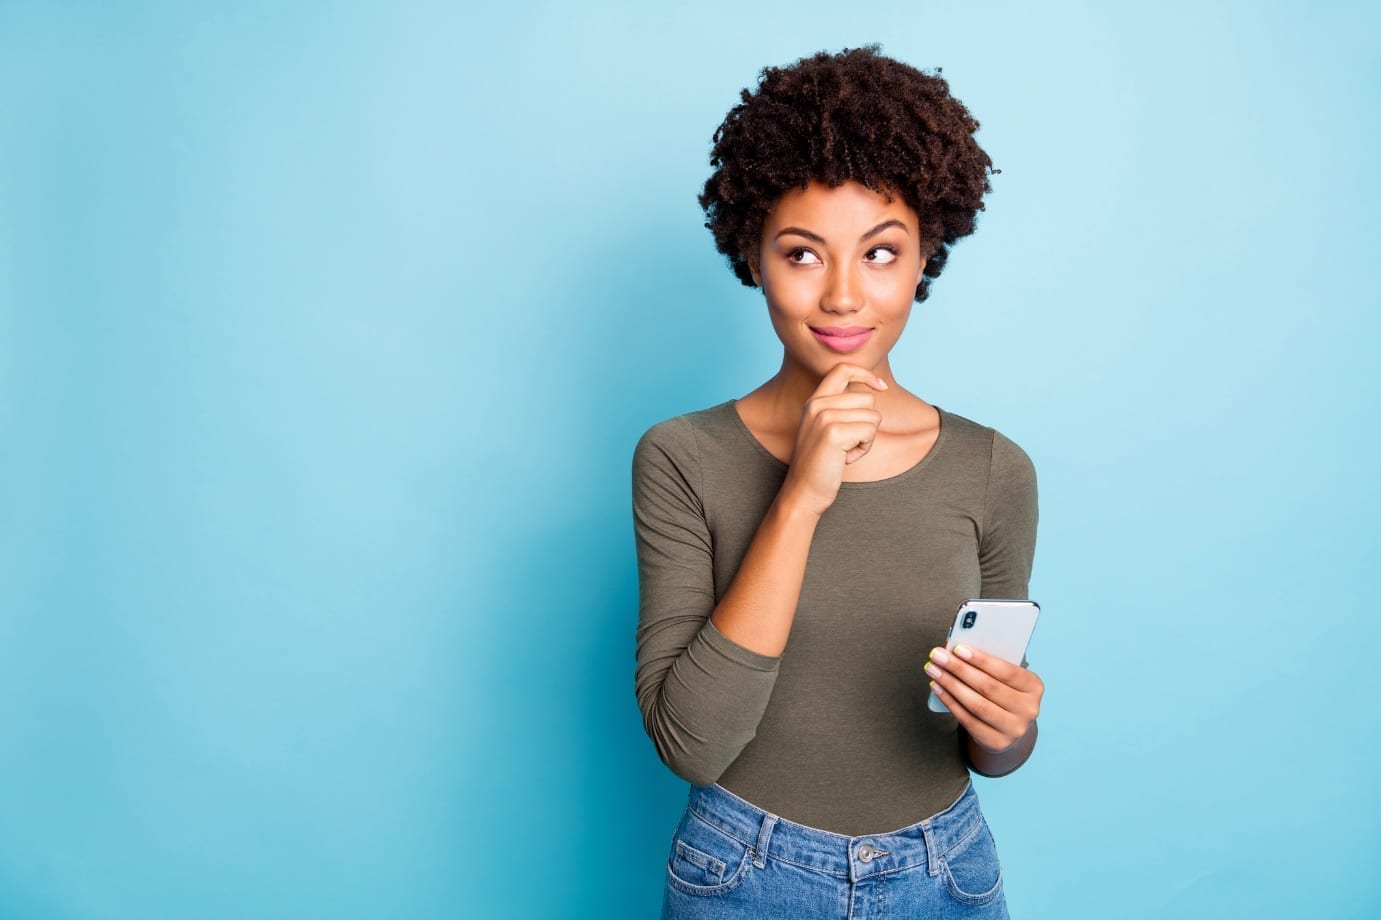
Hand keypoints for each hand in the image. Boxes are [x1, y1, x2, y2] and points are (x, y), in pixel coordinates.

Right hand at [778, 363, 888, 517]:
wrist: (803, 492)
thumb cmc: (820, 464)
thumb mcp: (825, 429)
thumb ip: (841, 408)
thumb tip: (874, 391)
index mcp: (814, 401)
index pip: (843, 369)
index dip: (866, 374)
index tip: (881, 387)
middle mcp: (817, 404)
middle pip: (867, 398)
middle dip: (868, 423)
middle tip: (848, 443)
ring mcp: (824, 417)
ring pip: (872, 416)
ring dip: (867, 438)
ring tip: (846, 451)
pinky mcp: (833, 433)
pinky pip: (870, 431)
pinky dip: (865, 448)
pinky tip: (847, 458)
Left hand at [925, 643, 1043, 753]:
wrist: (1009, 726)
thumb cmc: (1003, 690)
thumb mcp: (1004, 675)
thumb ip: (988, 662)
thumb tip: (956, 648)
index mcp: (1034, 686)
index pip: (1007, 671)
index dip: (981, 660)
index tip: (957, 648)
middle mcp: (1029, 709)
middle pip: (988, 687)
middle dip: (959, 669)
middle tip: (937, 656)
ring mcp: (1014, 729)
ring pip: (977, 705)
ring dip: (951, 685)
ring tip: (933, 670)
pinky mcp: (997, 742)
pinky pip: (968, 720)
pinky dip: (950, 702)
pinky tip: (937, 688)